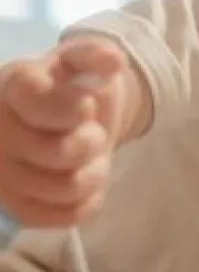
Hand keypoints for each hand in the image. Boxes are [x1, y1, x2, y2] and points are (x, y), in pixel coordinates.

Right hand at [0, 35, 129, 228]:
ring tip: (87, 157)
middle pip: (63, 153)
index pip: (43, 104)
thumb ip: (93, 56)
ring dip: (94, 174)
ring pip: (68, 188)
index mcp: (10, 87)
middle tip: (89, 133)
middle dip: (92, 143)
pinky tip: (81, 178)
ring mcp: (2, 172)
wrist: (59, 125)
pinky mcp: (17, 207)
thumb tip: (114, 59)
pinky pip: (69, 216)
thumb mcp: (79, 67)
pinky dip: (88, 200)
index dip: (75, 109)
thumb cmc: (68, 92)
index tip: (84, 105)